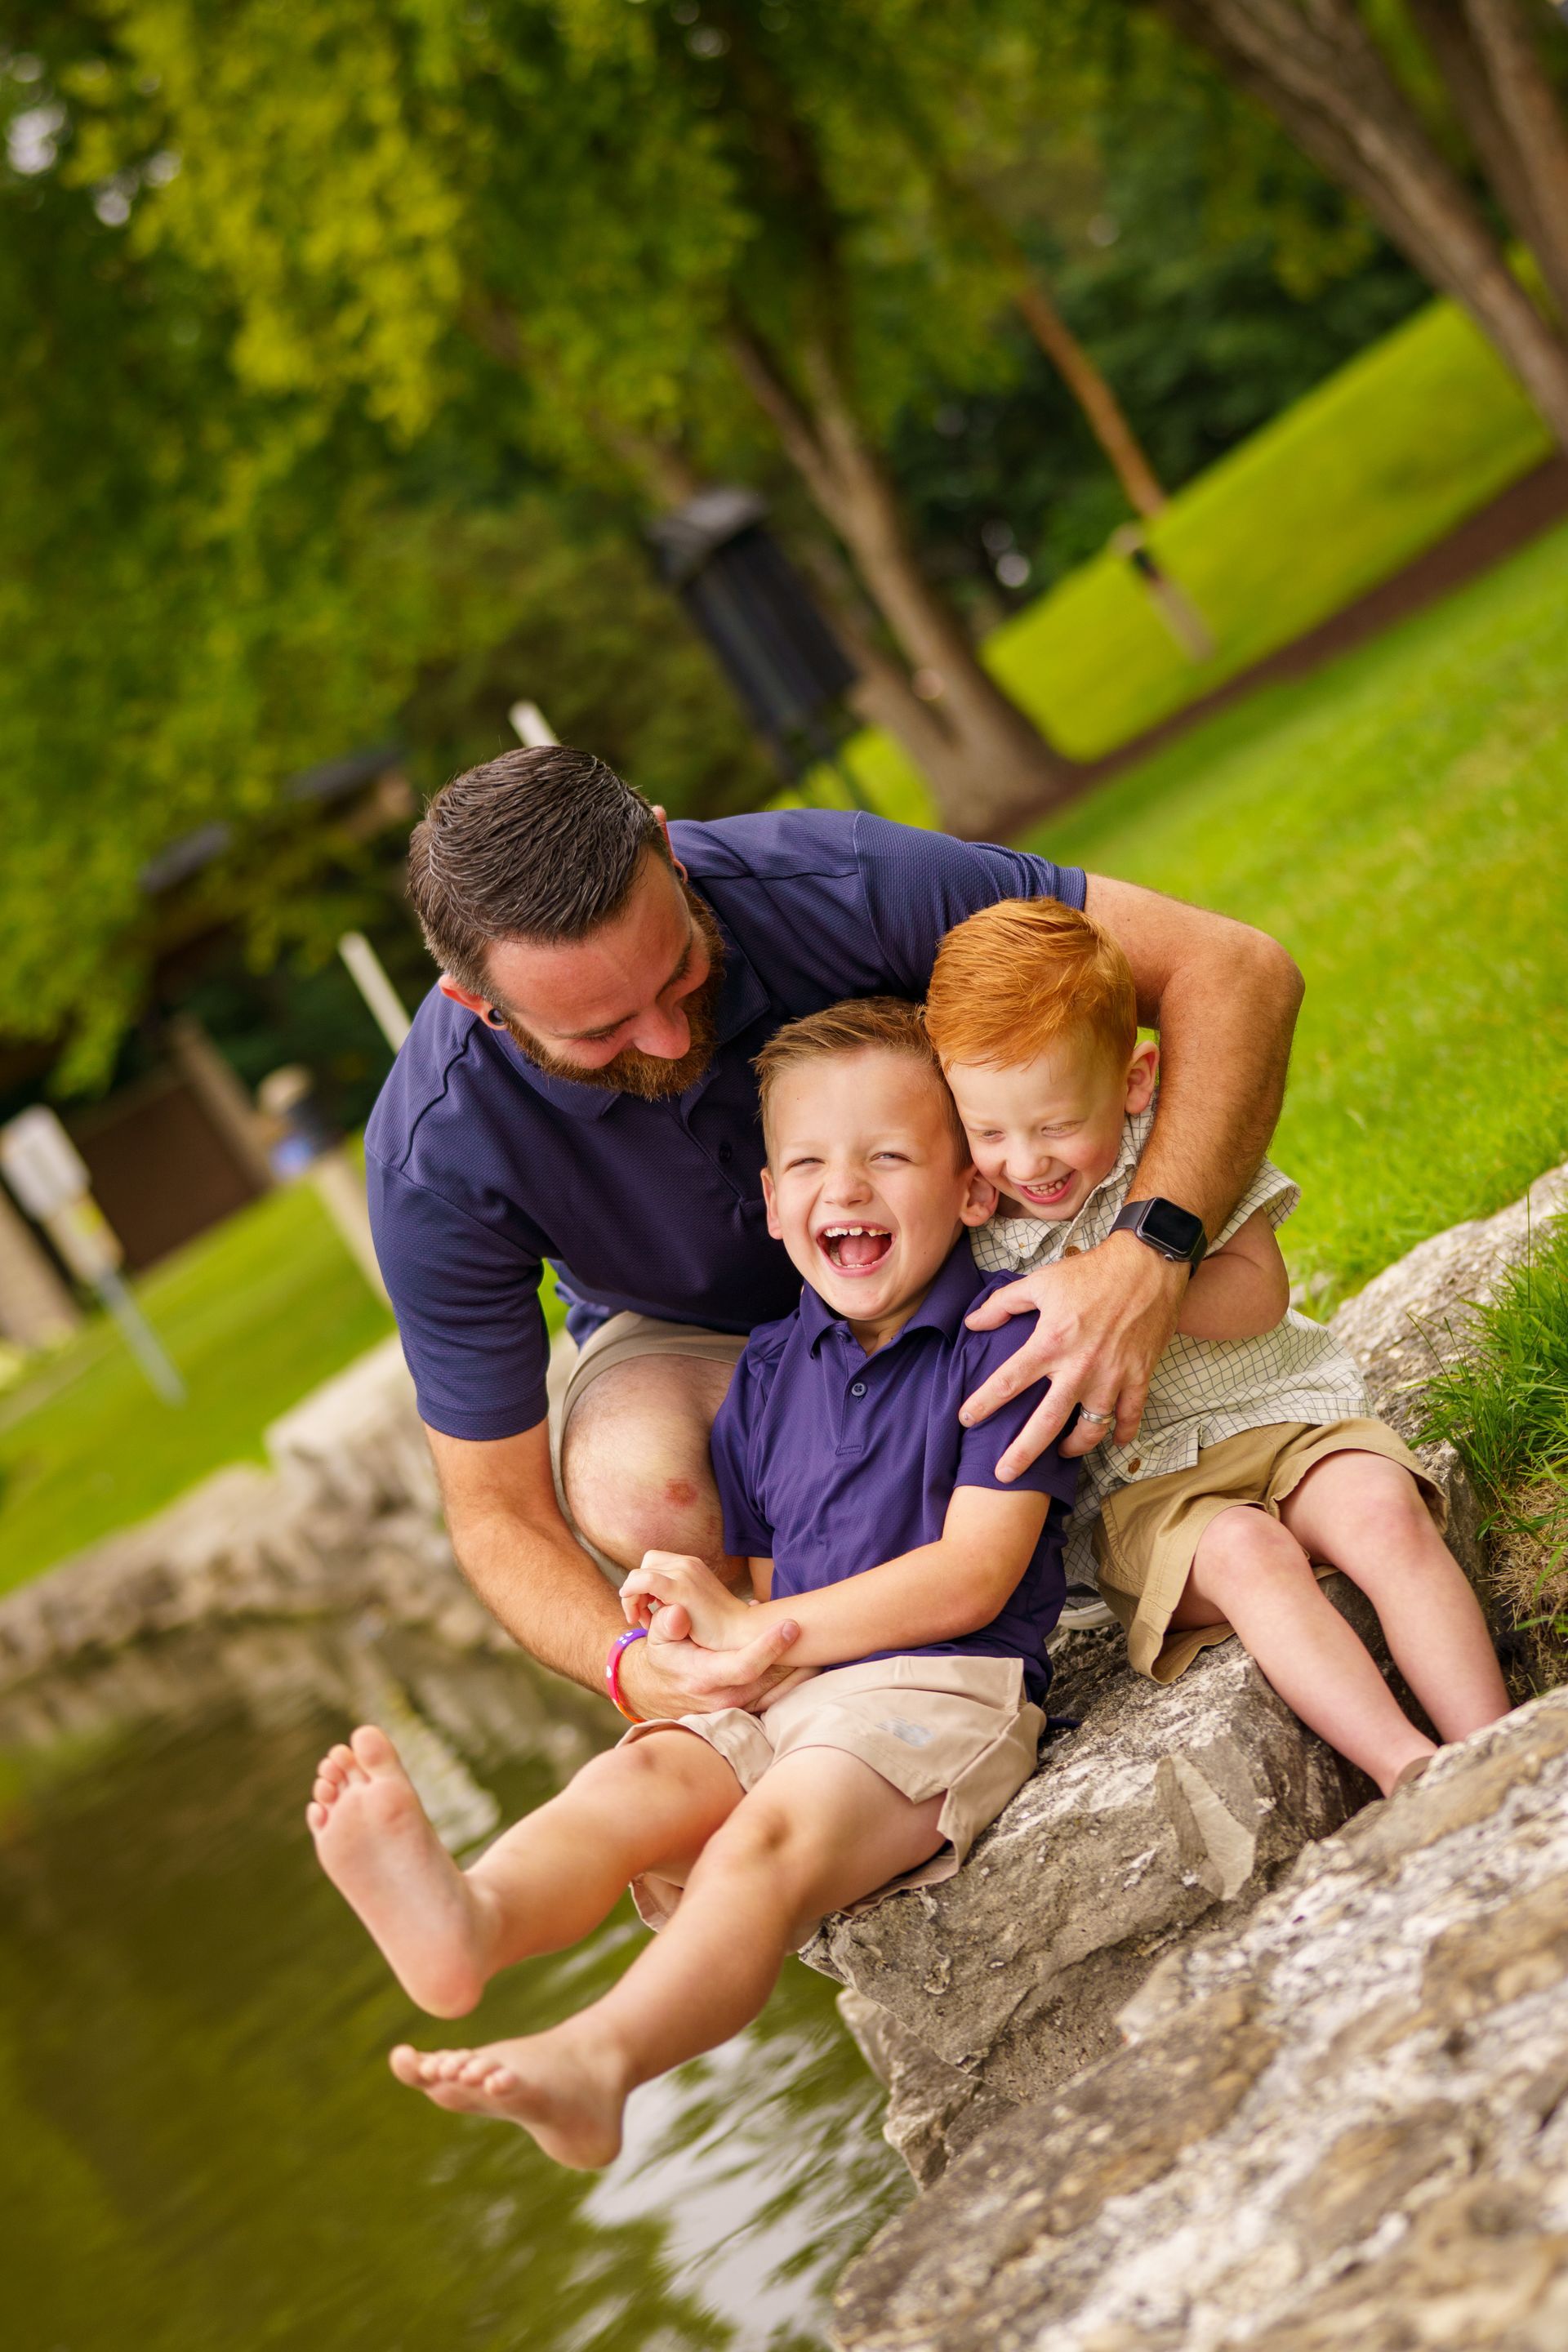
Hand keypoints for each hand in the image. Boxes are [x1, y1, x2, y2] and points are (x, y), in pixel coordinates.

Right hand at [617, 1606, 805, 1719]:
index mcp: (705, 1677)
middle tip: (823, 1633)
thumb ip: (668, 1624)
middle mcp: (725, 1698)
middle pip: (772, 1681)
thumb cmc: (665, 1659)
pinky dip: (796, 1684)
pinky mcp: (747, 1712)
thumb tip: (678, 1613)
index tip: (790, 1626)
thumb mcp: (658, 1640)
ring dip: (803, 1673)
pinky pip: (778, 1700)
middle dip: (799, 1660)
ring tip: (826, 1649)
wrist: (660, 1693)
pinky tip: (811, 1665)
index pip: (745, 1665)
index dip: (769, 1647)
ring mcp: (738, 1709)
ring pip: (780, 1694)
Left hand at [623, 1550, 754, 1648]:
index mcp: (690, 1564)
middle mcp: (687, 1563)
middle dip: (637, 1589)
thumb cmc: (716, 1626)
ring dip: (633, 1597)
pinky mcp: (681, 1589)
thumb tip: (651, 1602)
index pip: (654, 1562)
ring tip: (643, 1622)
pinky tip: (635, 1613)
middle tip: (644, 1617)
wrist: (739, 1632)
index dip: (644, 1585)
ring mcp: (684, 1573)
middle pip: (645, 1564)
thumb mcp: (693, 1603)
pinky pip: (644, 1581)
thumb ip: (674, 1597)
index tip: (649, 1610)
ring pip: (640, 1573)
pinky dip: (632, 1593)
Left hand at [961, 1231, 1186, 1477]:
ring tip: (1060, 1453)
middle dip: (1022, 1453)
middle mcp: (1079, 1367)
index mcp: (1050, 1342)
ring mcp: (1112, 1376)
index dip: (983, 1403)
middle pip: (1046, 1423)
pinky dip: (1121, 1433)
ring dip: (1073, 1447)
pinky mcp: (1139, 1376)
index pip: (1008, 1382)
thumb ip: (1003, 1304)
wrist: (1147, 1264)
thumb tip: (972, 1322)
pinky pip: (1129, 1416)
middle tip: (1003, 1476)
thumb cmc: (1091, 1272)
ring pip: (1091, 1430)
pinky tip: (1113, 1443)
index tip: (966, 1419)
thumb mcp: (1040, 1282)